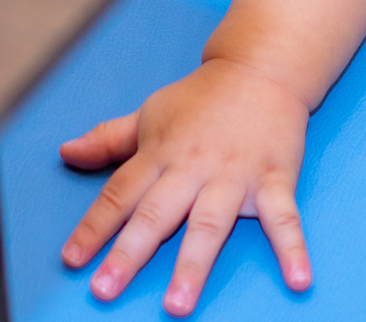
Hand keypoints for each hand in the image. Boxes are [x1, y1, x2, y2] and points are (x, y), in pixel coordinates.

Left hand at [59, 57, 311, 315]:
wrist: (259, 68)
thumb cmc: (201, 99)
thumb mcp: (150, 114)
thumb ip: (109, 139)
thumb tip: (66, 153)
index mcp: (160, 154)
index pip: (119, 194)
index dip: (94, 227)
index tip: (72, 260)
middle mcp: (192, 166)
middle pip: (155, 214)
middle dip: (129, 253)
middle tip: (105, 290)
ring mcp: (234, 174)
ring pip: (209, 223)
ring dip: (193, 265)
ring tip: (177, 305)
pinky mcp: (275, 178)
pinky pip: (284, 218)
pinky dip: (293, 249)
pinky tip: (299, 281)